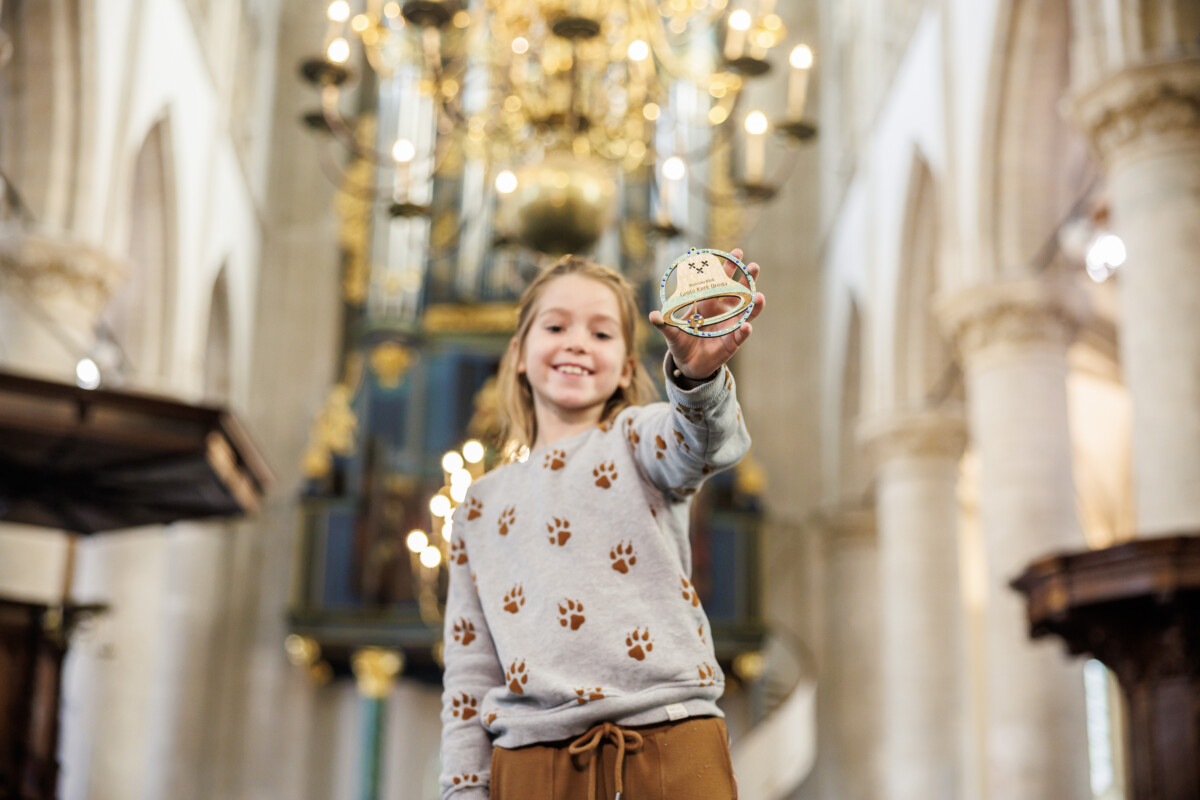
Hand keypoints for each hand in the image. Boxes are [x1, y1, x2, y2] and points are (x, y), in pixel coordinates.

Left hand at [648, 248, 765, 379]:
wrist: (688, 363)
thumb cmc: (681, 341)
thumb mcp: (671, 332)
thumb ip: (663, 324)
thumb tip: (652, 315)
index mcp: (709, 302)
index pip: (721, 280)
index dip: (729, 267)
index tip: (737, 253)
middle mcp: (724, 310)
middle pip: (739, 291)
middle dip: (747, 279)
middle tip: (753, 266)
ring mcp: (730, 325)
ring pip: (747, 311)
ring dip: (754, 304)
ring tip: (759, 296)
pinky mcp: (732, 342)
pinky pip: (741, 335)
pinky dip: (744, 330)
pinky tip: (747, 326)